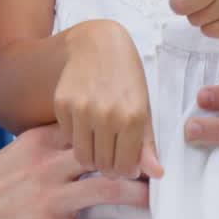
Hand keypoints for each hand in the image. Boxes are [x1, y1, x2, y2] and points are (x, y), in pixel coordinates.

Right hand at [0, 124, 151, 218]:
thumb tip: (68, 143)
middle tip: (156, 167)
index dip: (116, 131)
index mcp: (37, 144)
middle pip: (105, 155)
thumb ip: (39, 150)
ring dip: (137, 195)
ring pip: (108, 189)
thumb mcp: (8, 159)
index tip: (137, 135)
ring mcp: (49, 199)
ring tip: (154, 200)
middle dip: (135, 160)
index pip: (86, 129)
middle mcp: (47, 166)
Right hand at [54, 19, 163, 178]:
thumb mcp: (143, 106)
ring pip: (83, 156)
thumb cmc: (125, 76)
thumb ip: (147, 144)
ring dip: (91, 156)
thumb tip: (156, 174)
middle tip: (112, 155)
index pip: (125, 167)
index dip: (126, 171)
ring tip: (99, 144)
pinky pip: (67, 137)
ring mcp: (82, 109)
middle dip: (109, 166)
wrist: (97, 44)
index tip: (126, 165)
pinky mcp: (62, 104)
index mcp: (133, 117)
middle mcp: (107, 115)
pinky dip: (76, 137)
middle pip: (103, 165)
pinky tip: (85, 124)